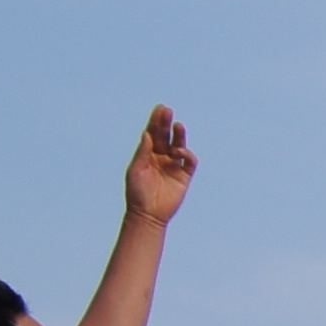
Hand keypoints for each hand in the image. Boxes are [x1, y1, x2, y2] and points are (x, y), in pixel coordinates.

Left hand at [123, 105, 197, 222]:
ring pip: (178, 145)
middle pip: (165, 136)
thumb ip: (143, 152)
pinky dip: (186, 154)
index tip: (160, 110)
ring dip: (179, 135)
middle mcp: (161, 157)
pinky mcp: (184, 176)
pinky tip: (179, 151)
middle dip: (166, 123)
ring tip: (178, 126)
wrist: (148, 215)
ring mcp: (173, 165)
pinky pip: (189, 161)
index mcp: (148, 154)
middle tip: (167, 112)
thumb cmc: (137, 193)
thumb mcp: (136, 170)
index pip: (153, 134)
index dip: (156, 121)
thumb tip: (147, 134)